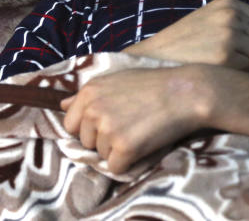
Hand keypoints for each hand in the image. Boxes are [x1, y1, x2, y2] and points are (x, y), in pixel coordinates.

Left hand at [60, 66, 209, 172]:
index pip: (70, 124)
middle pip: (85, 142)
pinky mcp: (123, 147)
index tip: (111, 122)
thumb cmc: (155, 84)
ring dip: (119, 150)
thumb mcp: (116, 79)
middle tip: (131, 125)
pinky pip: (116, 168)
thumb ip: (88, 94)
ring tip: (141, 131)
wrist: (187, 92)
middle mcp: (92, 109)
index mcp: (88, 91)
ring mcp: (107, 129)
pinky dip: (130, 162)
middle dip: (104, 140)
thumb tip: (62, 104)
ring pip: (102, 155)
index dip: (90, 128)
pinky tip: (145, 143)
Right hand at [123, 0, 248, 67]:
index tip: (247, 53)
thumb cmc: (183, 45)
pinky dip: (246, 78)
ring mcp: (229, 36)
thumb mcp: (208, 20)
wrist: (153, 59)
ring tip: (234, 73)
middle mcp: (230, 17)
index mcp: (228, 4)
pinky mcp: (225, 59)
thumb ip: (237, 23)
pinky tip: (229, 80)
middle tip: (242, 66)